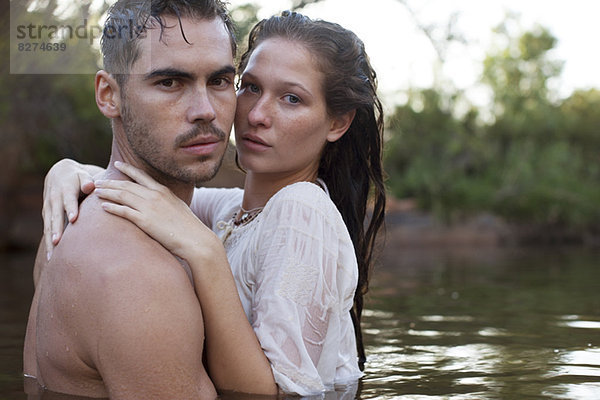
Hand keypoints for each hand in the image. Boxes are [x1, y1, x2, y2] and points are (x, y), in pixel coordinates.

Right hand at [43, 159, 98, 258]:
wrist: (58, 173)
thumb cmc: (77, 177)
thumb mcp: (83, 175)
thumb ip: (87, 181)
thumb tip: (91, 186)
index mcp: (65, 190)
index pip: (68, 200)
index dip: (71, 209)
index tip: (74, 219)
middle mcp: (54, 200)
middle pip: (55, 216)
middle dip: (56, 229)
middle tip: (58, 242)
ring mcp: (48, 208)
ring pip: (48, 226)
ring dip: (49, 240)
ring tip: (52, 256)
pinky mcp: (47, 215)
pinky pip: (47, 230)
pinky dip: (48, 242)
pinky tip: (51, 256)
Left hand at [96, 162, 220, 261]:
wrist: (196, 239)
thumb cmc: (189, 227)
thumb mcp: (179, 208)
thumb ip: (167, 203)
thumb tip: (163, 204)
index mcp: (163, 191)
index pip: (141, 176)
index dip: (127, 169)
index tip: (117, 164)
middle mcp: (155, 195)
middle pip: (127, 185)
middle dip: (110, 182)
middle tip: (97, 181)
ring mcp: (150, 207)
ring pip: (122, 195)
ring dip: (107, 192)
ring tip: (96, 191)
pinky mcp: (145, 221)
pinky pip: (124, 211)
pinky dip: (112, 207)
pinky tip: (103, 206)